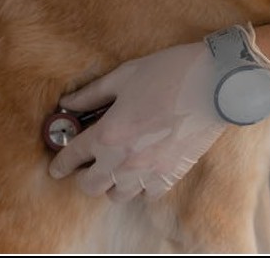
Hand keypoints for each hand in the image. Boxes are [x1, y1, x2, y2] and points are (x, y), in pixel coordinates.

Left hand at [48, 40, 225, 202]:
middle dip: (82, 177)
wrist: (212, 85)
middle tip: (84, 165)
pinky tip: (141, 171)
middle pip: (90, 186)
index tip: (56, 166)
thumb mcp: (123, 76)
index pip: (72, 157)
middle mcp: (124, 160)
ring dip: (110, 184)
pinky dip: (140, 187)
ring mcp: (149, 172)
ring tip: (113, 168)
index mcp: (108, 134)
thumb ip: (91, 94)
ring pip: (117, 196)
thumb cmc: (167, 73)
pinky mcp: (171, 175)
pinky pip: (147, 195)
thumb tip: (68, 103)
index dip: (59, 163)